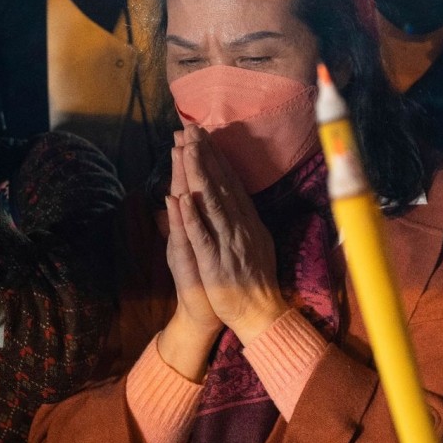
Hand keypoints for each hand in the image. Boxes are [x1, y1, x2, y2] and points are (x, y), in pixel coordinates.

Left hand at [174, 126, 287, 344]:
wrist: (261, 312)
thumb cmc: (254, 280)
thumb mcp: (256, 243)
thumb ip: (243, 221)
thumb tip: (234, 200)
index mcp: (248, 221)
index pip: (231, 183)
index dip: (216, 158)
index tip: (203, 136)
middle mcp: (241, 227)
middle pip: (221, 185)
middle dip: (205, 156)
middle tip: (191, 130)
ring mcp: (229, 243)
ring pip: (211, 203)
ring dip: (197, 175)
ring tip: (185, 150)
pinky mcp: (216, 262)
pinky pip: (202, 235)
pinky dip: (192, 216)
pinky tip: (181, 197)